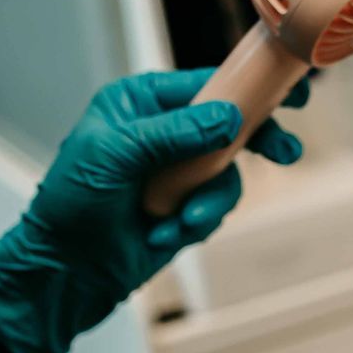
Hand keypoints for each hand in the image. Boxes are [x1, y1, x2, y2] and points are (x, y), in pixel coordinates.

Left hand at [0, 69, 308, 352]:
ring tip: (180, 219)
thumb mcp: (115, 155)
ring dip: (209, 201)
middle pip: (231, 125)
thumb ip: (174, 132)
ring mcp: (178, 170)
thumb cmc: (70, 203)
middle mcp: (165, 131)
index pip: (205, 84)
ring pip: (228, 174)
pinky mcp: (187, 205)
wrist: (66, 268)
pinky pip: (217, 207)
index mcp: (141, 103)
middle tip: (283, 154)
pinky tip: (163, 232)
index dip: (248, 88)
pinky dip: (196, 222)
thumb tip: (228, 116)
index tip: (286, 96)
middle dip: (256, 143)